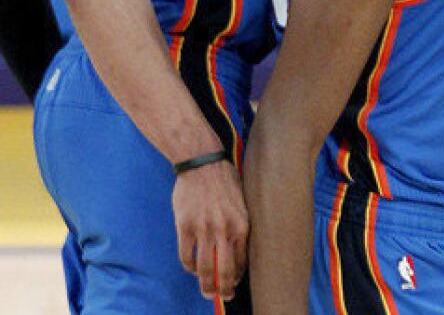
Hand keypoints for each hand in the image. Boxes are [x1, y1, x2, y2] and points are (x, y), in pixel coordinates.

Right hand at [172, 159, 248, 300]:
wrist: (202, 162)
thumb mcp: (242, 202)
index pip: (242, 261)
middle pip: (224, 271)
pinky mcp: (185, 226)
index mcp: (242, 225)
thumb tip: (237, 249)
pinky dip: (189, 266)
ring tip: (206, 291)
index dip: (238, 277)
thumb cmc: (224, 180)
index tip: (235, 284)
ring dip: (205, 284)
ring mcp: (204, 229)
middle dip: (224, 289)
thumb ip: (239, 225)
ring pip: (204, 268)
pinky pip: (186, 256)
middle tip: (223, 297)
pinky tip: (191, 268)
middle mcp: (225, 230)